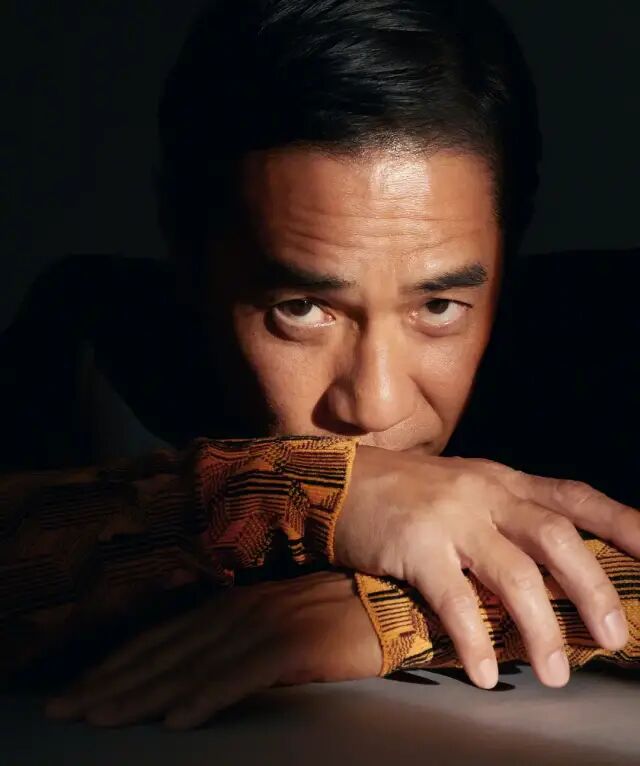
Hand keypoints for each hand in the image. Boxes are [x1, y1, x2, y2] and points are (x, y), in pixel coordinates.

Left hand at [45, 572, 380, 728]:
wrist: (389, 599)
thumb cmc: (333, 612)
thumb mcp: (275, 622)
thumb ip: (235, 640)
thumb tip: (193, 672)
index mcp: (233, 604)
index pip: (164, 636)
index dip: (120, 662)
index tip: (81, 688)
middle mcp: (241, 609)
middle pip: (167, 650)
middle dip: (114, 681)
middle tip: (67, 709)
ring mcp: (267, 623)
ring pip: (194, 663)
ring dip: (146, 692)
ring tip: (104, 718)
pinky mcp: (296, 642)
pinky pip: (244, 673)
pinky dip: (209, 694)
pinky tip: (180, 718)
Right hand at [336, 447, 639, 688]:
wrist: (339, 480)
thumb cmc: (405, 492)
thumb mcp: (463, 489)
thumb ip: (504, 515)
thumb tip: (550, 570)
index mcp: (503, 480)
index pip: (577, 497)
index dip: (624, 522)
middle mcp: (486, 493)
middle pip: (557, 536)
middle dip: (592, 588)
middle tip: (613, 636)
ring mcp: (451, 517)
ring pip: (515, 573)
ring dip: (542, 628)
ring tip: (555, 672)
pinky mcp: (416, 543)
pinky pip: (455, 599)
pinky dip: (474, 639)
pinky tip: (481, 672)